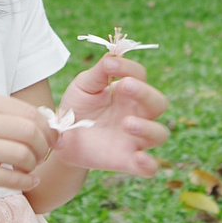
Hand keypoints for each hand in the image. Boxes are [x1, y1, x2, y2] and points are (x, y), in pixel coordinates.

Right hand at [0, 94, 57, 196]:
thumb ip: (15, 118)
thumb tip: (57, 127)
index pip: (31, 112)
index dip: (49, 129)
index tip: (53, 141)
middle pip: (30, 131)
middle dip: (42, 147)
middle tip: (40, 157)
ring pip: (23, 154)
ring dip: (33, 165)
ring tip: (28, 168)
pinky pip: (12, 177)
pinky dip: (26, 181)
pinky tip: (28, 181)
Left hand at [53, 55, 167, 176]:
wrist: (61, 138)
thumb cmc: (77, 108)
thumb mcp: (83, 86)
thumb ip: (99, 72)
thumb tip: (113, 56)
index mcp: (128, 92)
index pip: (140, 75)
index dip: (129, 68)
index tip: (110, 65)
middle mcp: (137, 114)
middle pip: (158, 102)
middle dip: (144, 93)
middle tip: (124, 86)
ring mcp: (135, 138)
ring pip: (160, 134)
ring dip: (147, 127)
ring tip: (126, 123)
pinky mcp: (128, 160)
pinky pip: (149, 167)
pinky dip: (149, 164)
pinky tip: (139, 158)